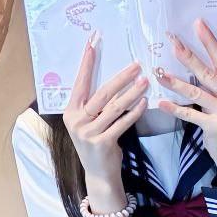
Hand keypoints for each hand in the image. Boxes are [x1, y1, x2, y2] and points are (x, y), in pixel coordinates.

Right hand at [65, 35, 147, 213]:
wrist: (99, 175)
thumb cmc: (97, 143)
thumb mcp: (90, 122)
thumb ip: (95, 105)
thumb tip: (115, 79)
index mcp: (70, 111)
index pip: (80, 82)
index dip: (87, 62)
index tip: (93, 42)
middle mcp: (76, 121)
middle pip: (101, 93)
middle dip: (121, 77)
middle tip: (137, 65)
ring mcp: (88, 133)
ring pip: (114, 107)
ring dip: (132, 92)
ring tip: (146, 81)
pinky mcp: (103, 143)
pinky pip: (122, 123)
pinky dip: (134, 112)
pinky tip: (144, 102)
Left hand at [156, 19, 216, 188]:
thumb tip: (195, 66)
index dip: (209, 42)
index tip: (198, 25)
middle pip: (207, 72)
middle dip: (188, 56)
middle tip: (172, 42)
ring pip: (197, 92)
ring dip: (176, 82)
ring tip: (159, 72)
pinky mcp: (215, 126)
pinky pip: (191, 114)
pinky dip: (175, 108)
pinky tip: (161, 102)